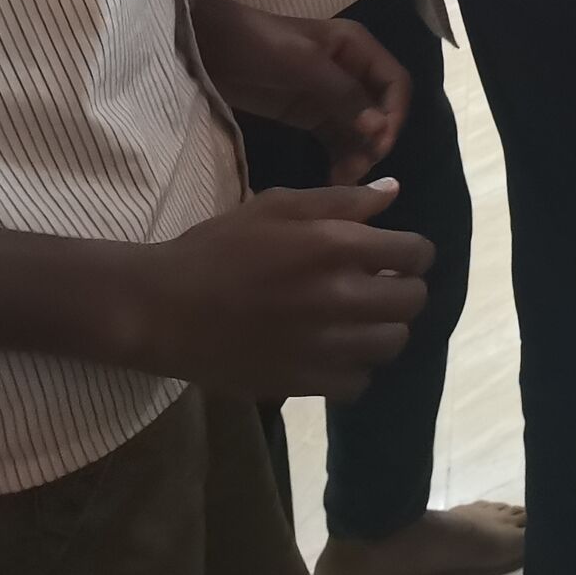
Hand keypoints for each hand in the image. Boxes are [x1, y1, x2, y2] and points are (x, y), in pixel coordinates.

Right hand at [114, 181, 431, 399]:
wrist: (161, 308)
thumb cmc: (217, 248)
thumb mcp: (278, 205)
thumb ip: (342, 200)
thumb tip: (393, 191)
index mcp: (336, 247)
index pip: (415, 254)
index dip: (414, 253)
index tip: (398, 256)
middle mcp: (339, 297)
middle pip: (413, 301)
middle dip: (404, 289)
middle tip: (380, 286)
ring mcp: (323, 345)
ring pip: (392, 344)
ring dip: (384, 329)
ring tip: (361, 321)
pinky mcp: (303, 383)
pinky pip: (359, 383)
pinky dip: (355, 369)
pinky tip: (335, 352)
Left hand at [193, 0, 410, 182]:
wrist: (207, 48)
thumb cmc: (257, 45)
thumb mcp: (302, 64)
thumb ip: (342, 94)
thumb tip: (379, 129)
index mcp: (356, 47)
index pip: (395, 82)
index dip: (394, 114)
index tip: (379, 144)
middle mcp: (350, 70)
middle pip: (382, 109)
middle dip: (376, 139)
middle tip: (360, 169)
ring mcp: (330, 95)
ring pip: (361, 129)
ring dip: (359, 153)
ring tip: (344, 179)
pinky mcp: (309, 115)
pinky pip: (336, 138)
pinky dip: (340, 157)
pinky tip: (334, 177)